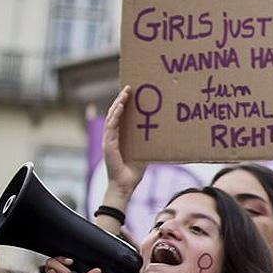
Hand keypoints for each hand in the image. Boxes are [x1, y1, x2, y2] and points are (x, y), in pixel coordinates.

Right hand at [102, 86, 146, 201]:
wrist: (125, 185)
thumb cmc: (134, 171)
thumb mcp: (145, 153)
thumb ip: (150, 144)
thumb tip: (165, 136)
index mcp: (121, 137)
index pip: (122, 117)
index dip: (125, 105)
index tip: (132, 93)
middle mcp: (113, 136)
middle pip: (116, 114)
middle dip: (122, 100)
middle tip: (129, 87)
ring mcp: (109, 140)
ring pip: (112, 117)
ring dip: (118, 104)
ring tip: (125, 93)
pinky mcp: (108, 144)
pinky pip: (111, 126)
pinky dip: (115, 115)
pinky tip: (120, 106)